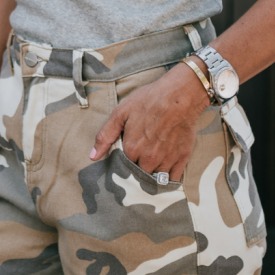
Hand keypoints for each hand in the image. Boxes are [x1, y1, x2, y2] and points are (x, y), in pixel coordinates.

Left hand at [90, 62, 210, 180]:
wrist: (179, 95)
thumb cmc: (149, 100)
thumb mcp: (121, 112)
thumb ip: (105, 136)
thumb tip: (92, 156)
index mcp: (132, 149)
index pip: (123, 167)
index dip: (125, 160)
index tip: (128, 154)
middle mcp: (149, 159)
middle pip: (139, 174)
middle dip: (138, 168)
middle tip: (141, 155)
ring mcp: (166, 161)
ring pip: (155, 178)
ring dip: (153, 173)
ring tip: (153, 160)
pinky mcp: (182, 159)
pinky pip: (172, 179)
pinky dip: (168, 177)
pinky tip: (166, 167)